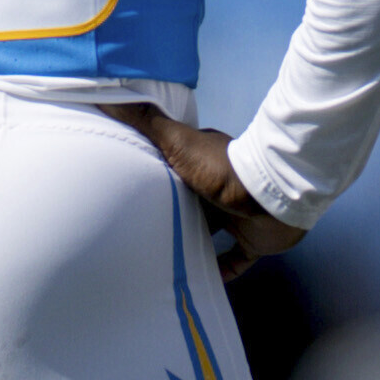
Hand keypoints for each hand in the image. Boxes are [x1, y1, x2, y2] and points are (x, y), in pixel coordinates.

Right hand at [102, 103, 306, 276]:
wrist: (272, 196)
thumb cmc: (223, 169)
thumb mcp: (177, 143)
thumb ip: (146, 122)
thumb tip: (107, 97)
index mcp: (201, 165)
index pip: (173, 172)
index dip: (154, 180)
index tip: (130, 194)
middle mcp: (219, 191)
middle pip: (189, 207)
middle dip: (171, 219)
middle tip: (143, 236)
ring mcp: (238, 216)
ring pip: (211, 234)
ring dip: (193, 247)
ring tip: (166, 264)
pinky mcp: (254, 240)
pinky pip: (236, 260)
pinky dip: (223, 271)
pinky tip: (205, 282)